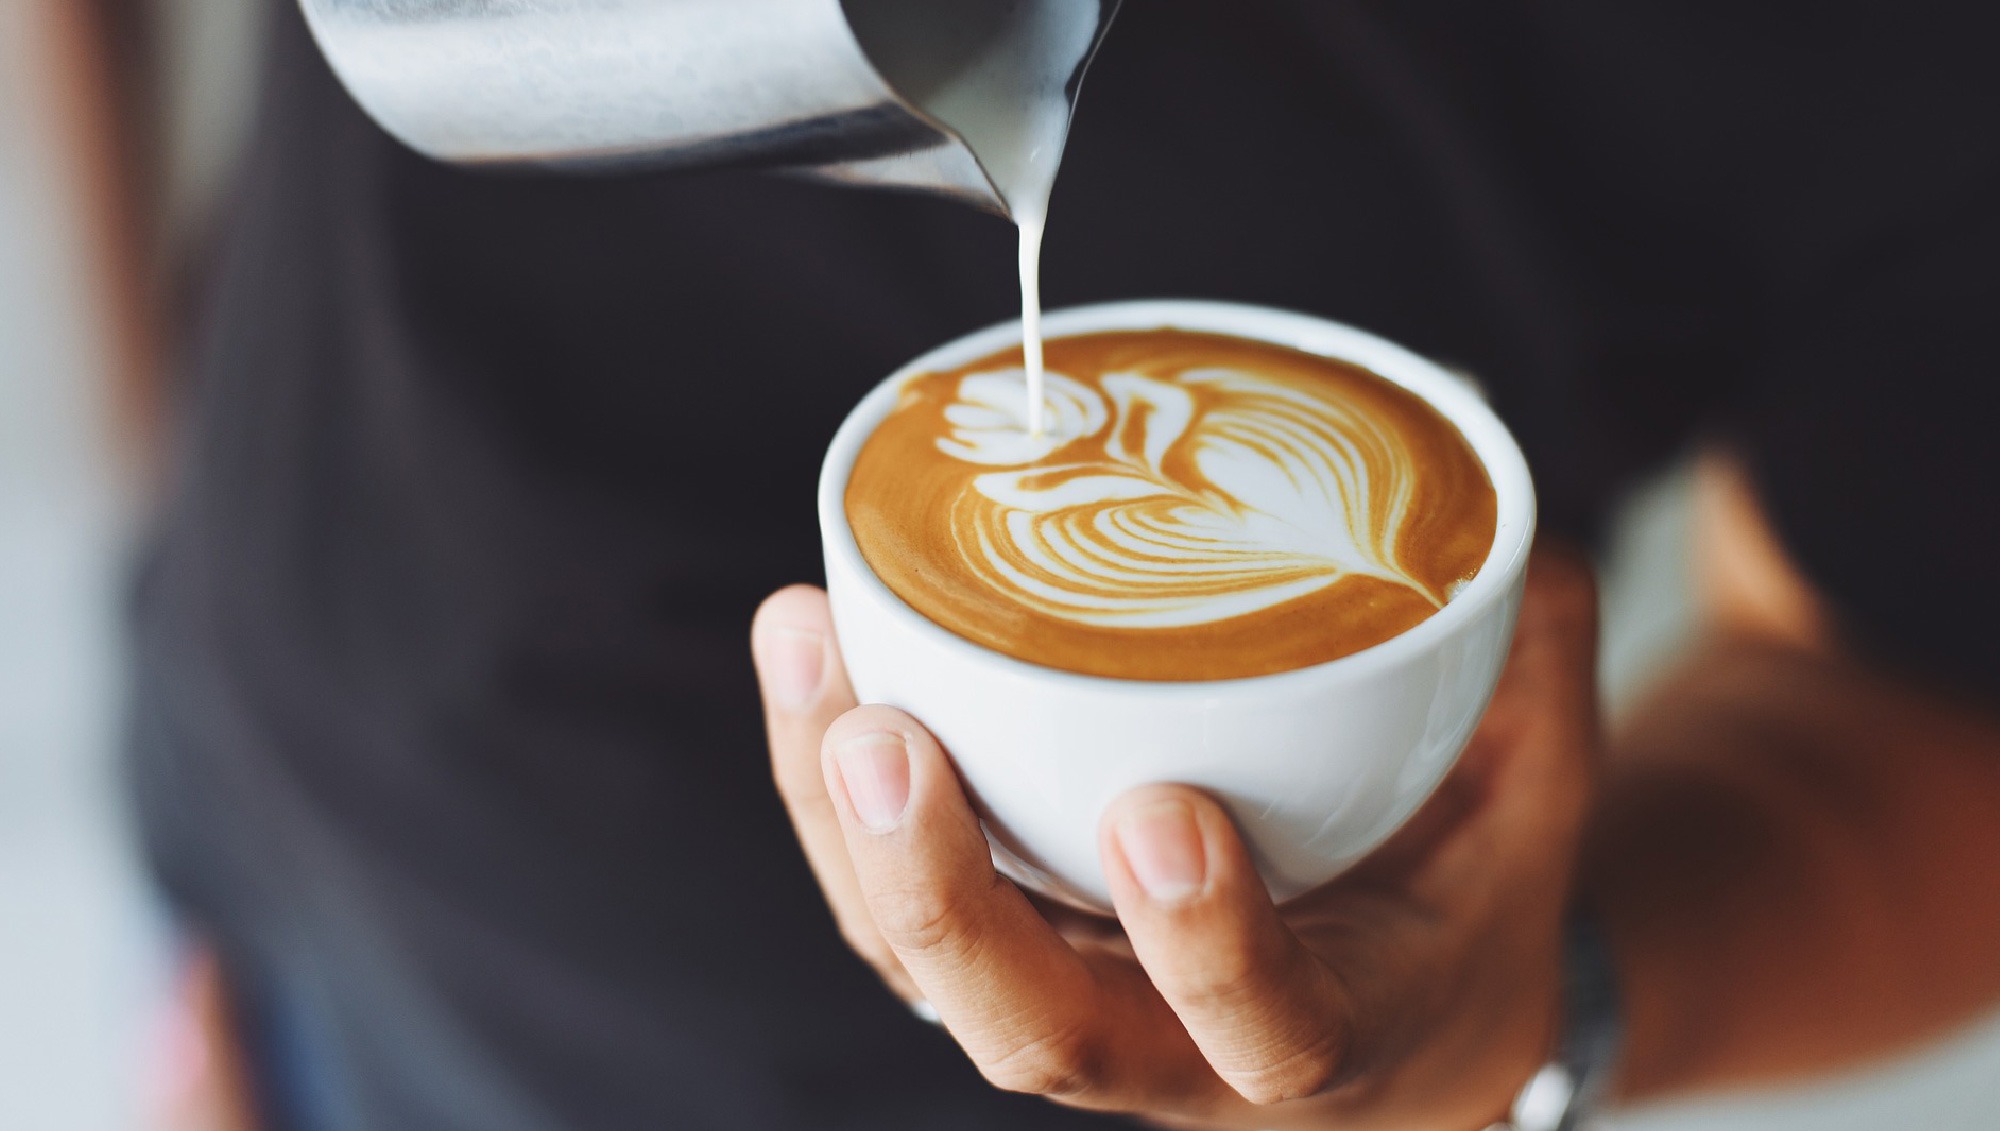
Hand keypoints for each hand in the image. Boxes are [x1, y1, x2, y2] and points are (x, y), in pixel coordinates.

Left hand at [751, 550, 1600, 1128]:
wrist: (1398, 1019)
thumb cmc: (1462, 901)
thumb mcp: (1535, 800)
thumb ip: (1527, 663)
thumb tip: (1495, 492)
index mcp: (1331, 1035)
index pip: (1267, 1034)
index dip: (1208, 948)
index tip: (1165, 813)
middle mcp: (1175, 1052)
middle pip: (1032, 1033)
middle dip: (940, 895)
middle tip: (886, 739)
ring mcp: (1071, 1002)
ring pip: (921, 964)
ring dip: (841, 820)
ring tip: (807, 640)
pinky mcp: (1004, 946)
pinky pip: (888, 902)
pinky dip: (829, 786)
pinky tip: (809, 647)